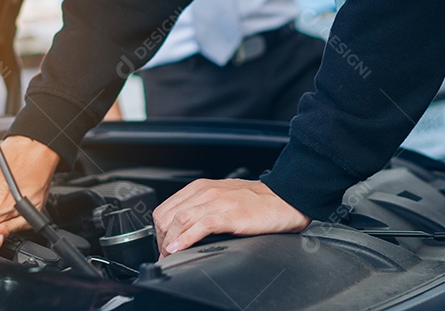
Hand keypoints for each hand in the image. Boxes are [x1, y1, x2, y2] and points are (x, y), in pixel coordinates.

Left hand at [152, 179, 309, 255]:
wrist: (285, 199)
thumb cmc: (257, 202)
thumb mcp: (222, 199)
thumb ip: (202, 208)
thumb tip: (182, 231)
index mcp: (201, 187)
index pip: (166, 208)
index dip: (159, 230)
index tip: (162, 245)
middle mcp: (206, 191)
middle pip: (169, 215)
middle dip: (162, 238)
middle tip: (165, 254)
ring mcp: (219, 201)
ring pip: (181, 219)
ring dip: (170, 241)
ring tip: (169, 255)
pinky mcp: (231, 214)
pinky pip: (201, 225)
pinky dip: (186, 238)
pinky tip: (180, 248)